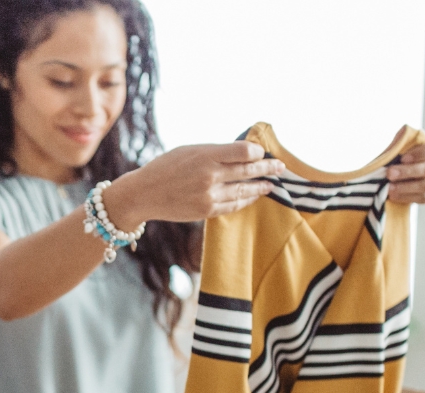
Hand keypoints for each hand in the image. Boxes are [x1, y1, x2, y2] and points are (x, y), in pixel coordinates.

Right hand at [104, 142, 284, 225]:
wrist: (144, 193)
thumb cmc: (166, 167)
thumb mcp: (189, 150)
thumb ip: (215, 152)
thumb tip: (243, 152)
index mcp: (205, 156)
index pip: (244, 152)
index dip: (258, 152)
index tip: (263, 153)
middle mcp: (210, 176)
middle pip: (248, 171)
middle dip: (268, 169)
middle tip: (280, 167)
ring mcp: (209, 196)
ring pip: (244, 191)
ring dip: (260, 187)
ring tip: (270, 184)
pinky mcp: (207, 211)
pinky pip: (234, 206)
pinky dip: (245, 200)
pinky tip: (253, 196)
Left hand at [387, 134, 424, 203]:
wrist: (410, 168)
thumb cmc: (409, 152)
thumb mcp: (405, 142)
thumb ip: (403, 139)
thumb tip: (402, 134)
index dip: (421, 153)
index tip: (403, 158)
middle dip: (408, 171)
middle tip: (390, 174)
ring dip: (407, 187)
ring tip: (390, 188)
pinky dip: (410, 197)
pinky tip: (396, 196)